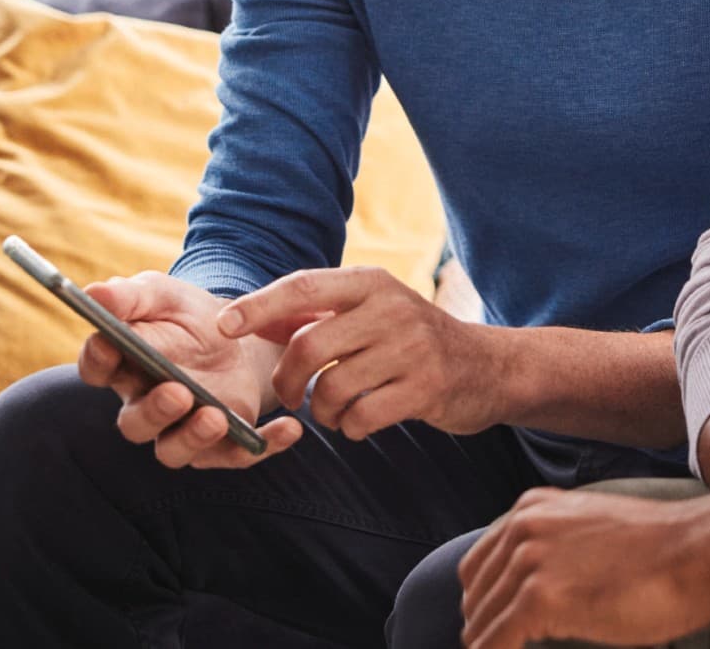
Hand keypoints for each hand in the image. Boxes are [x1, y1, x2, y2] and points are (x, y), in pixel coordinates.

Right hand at [78, 271, 302, 468]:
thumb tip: (94, 294)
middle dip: (154, 411)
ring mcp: (182, 429)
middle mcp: (146, 405)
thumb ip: (131, 297)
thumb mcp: (165, 295)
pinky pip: (237, 455)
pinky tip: (289, 428)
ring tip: (216, 416)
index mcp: (124, 365)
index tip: (109, 344)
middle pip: (135, 423)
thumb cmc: (188, 316)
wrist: (240, 335)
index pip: (98, 367)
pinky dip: (263, 446)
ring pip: (174, 449)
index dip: (99, 359)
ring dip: (194, 437)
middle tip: (177, 392)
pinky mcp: (222, 443)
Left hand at [219, 265, 504, 438]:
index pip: (301, 286)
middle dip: (287, 380)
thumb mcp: (372, 311)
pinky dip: (349, 428)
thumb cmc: (413, 339)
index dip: (258, 306)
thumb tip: (249, 318)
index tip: (223, 326)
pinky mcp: (426, 388)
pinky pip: (362, 417)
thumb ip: (316, 314)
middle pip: (308, 345)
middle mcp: (391, 307)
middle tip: (289, 396)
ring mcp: (411, 348)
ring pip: (332, 388)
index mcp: (371, 282)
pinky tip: (359, 423)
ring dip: (321, 410)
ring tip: (334, 411)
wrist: (486, 366)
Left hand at [459, 487, 709, 648]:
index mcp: (533, 508)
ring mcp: (529, 560)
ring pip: (480, 621)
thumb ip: (558, 549)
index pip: (480, 564)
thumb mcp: (594, 532)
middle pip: (475, 593)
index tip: (493, 630)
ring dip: (486, 646)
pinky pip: (494, 642)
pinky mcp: (540, 598)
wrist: (700, 551)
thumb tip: (541, 593)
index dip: (483, 604)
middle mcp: (523, 526)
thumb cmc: (663, 551)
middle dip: (482, 628)